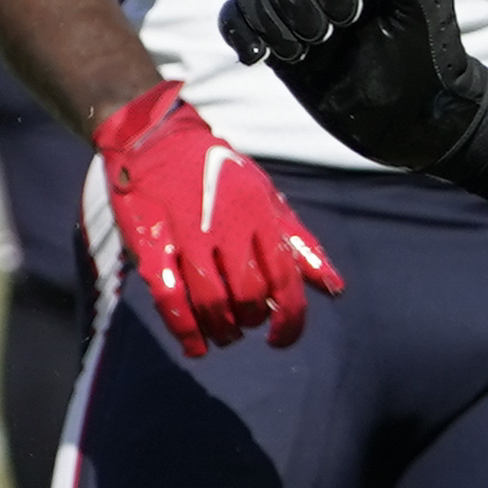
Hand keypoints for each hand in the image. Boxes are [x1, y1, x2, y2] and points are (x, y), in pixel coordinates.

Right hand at [92, 80, 342, 350]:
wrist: (154, 141)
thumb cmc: (217, 173)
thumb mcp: (266, 198)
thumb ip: (299, 244)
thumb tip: (334, 288)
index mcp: (258, 214)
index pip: (285, 278)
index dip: (289, 319)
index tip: (280, 337)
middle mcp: (227, 226)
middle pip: (249, 296)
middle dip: (250, 321)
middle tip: (244, 323)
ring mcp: (188, 237)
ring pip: (213, 303)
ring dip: (222, 330)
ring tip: (223, 334)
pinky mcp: (153, 246)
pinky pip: (171, 299)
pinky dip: (185, 331)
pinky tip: (194, 346)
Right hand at [218, 0, 487, 175]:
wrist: (420, 120)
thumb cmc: (433, 58)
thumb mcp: (424, 3)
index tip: (350, 14)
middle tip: (326, 37)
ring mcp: (298, 12)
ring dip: (267, 16)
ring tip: (300, 51)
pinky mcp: (279, 44)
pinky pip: (235, 19)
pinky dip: (237, 31)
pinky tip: (258, 57)